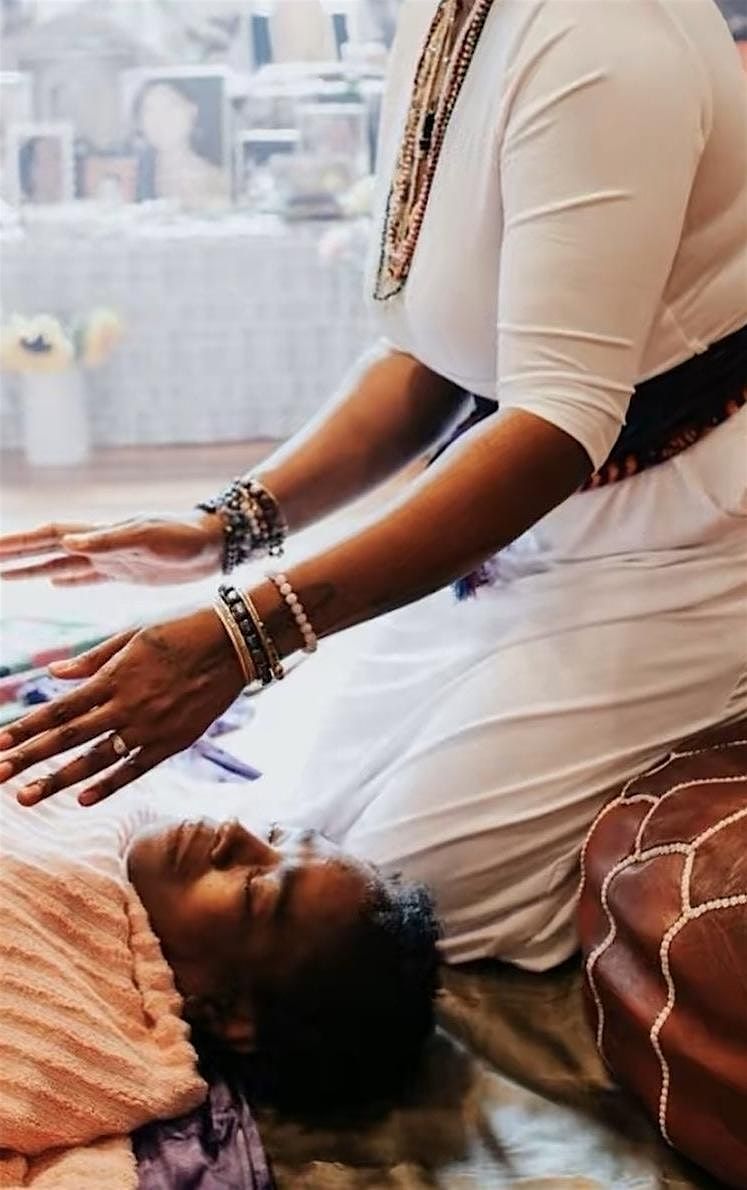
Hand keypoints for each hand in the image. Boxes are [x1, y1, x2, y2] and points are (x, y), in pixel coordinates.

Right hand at [0, 512, 223, 586]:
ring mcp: (109, 559)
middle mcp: (98, 545)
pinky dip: (64, 579)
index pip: (48, 537)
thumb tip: (67, 542)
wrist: (213, 544)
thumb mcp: (147, 537)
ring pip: (58, 565)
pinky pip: (84, 577)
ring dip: (31, 569)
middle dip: (15, 556)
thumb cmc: (184, 536)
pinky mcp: (123, 572)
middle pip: (45, 550)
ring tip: (3, 574)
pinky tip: (50, 583)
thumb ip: (108, 540)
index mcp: (99, 535)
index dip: (18, 544)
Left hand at [0, 607, 243, 806]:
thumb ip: (91, 659)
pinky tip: (81, 799)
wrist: (231, 643)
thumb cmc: (178, 630)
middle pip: (66, 738)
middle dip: (27, 758)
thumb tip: (53, 675)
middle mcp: (125, 706)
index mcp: (112, 677)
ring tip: (24, 797)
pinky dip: (107, 785)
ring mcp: (149, 727)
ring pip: (93, 760)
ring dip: (56, 780)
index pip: (57, 709)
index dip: (24, 728)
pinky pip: (134, 769)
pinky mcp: (173, 741)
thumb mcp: (130, 635)